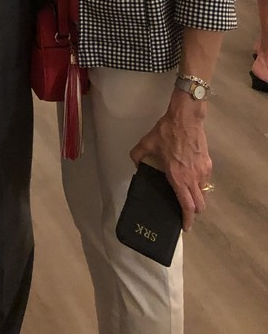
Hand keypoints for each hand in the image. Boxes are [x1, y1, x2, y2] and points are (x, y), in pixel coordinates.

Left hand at [129, 93, 210, 230]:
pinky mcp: (208, 163)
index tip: (185, 227)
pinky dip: (200, 184)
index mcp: (178, 177)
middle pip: (200, 205)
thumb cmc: (166, 132)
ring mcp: (203, 171)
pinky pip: (206, 180)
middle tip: (185, 212)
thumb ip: (138, 155)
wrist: (186, 118)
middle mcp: (193, 178)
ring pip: (204, 193)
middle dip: (194, 212)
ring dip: (198, 198)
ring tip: (188, 195)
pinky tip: (192, 177)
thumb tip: (135, 163)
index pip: (187, 206)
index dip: (187, 219)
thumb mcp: (146, 143)